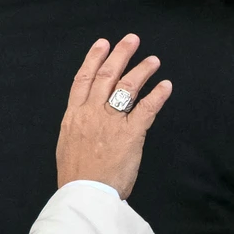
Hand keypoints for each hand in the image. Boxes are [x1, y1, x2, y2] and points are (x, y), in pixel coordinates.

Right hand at [56, 34, 172, 199]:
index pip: (82, 81)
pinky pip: (146, 108)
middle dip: (120, 55)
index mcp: (73, 117)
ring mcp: (110, 122)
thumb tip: (86, 119)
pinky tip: (165, 85)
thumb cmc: (75, 177)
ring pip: (126, 87)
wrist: (83, 194)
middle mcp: (90, 114)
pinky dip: (157, 94)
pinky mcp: (130, 133)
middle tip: (131, 40)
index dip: (93, 60)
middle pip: (106, 76)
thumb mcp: (67, 146)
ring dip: (141, 70)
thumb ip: (78, 128)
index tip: (102, 45)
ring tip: (153, 60)